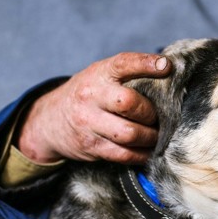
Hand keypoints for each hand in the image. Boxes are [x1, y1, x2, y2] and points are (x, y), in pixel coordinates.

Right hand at [16, 52, 171, 163]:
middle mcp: (92, 97)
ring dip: (151, 137)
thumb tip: (169, 69)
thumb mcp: (101, 75)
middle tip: (158, 116)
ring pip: (130, 133)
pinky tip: (147, 149)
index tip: (168, 67)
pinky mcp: (92, 147)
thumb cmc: (88, 94)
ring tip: (156, 134)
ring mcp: (89, 123)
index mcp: (99, 74)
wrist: (49, 121)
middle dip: (151, 112)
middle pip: (130, 104)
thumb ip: (128, 73)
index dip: (146, 64)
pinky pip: (124, 154)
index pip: (123, 64)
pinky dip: (142, 154)